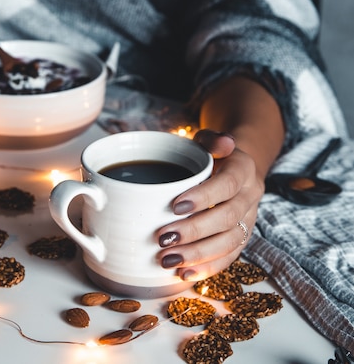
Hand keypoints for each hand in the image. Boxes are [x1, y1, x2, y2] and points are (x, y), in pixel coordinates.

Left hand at [156, 129, 264, 280]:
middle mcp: (251, 196)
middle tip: (164, 238)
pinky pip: (230, 257)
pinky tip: (184, 274)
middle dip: (194, 231)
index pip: (227, 185)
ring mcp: (249, 219)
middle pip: (227, 218)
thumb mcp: (209, 140)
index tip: (175, 206)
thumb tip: (224, 142)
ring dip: (198, 254)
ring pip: (230, 242)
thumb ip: (212, 140)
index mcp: (244, 169)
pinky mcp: (243, 237)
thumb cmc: (213, 154)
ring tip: (168, 259)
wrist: (236, 169)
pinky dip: (207, 268)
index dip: (203, 197)